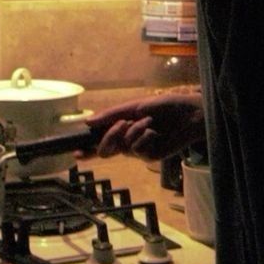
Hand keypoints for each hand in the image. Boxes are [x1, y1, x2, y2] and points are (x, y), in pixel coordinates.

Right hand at [83, 92, 204, 161]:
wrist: (188, 114)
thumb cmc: (164, 106)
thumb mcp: (135, 106)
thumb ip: (111, 114)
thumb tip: (88, 122)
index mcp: (122, 127)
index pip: (100, 140)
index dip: (87, 149)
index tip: (75, 152)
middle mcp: (128, 140)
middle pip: (106, 149)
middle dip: (110, 137)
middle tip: (122, 125)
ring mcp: (138, 150)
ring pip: (122, 148)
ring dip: (134, 132)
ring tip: (148, 122)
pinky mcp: (150, 157)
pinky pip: (137, 151)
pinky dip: (144, 138)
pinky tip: (155, 133)